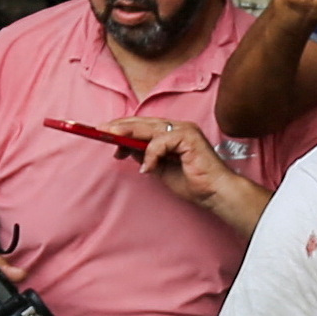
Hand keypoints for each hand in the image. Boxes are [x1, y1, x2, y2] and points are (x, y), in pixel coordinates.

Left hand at [111, 114, 251, 223]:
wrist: (215, 193)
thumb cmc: (193, 183)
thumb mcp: (162, 169)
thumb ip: (147, 157)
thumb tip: (128, 150)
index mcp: (172, 133)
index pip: (143, 126)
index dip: (123, 128)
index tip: (105, 134)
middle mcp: (177, 127)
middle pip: (142, 122)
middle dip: (120, 127)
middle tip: (101, 131)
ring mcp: (183, 129)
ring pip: (149, 128)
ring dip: (128, 134)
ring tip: (114, 143)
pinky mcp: (188, 136)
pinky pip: (160, 142)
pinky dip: (151, 155)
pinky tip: (147, 169)